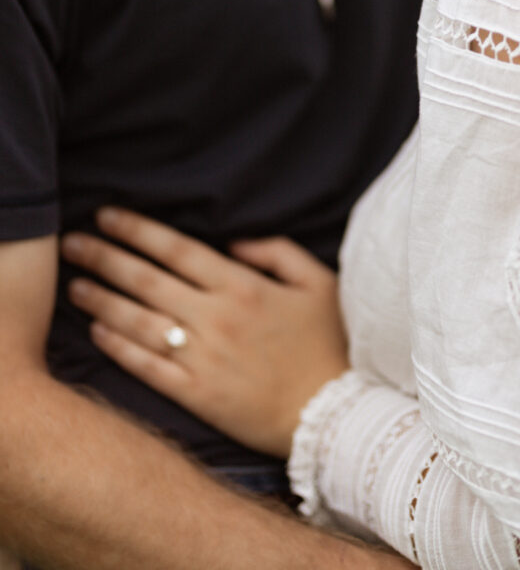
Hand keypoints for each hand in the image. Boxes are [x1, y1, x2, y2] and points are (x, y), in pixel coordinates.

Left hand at [61, 209, 348, 458]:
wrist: (335, 415)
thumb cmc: (329, 344)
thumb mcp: (317, 282)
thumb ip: (276, 251)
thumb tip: (233, 241)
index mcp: (243, 287)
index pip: (178, 249)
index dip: (138, 230)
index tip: (107, 216)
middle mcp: (216, 319)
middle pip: (147, 281)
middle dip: (105, 258)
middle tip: (72, 244)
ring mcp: (204, 359)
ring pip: (139, 323)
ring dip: (102, 301)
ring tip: (75, 286)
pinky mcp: (198, 396)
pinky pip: (148, 368)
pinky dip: (119, 348)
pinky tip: (98, 331)